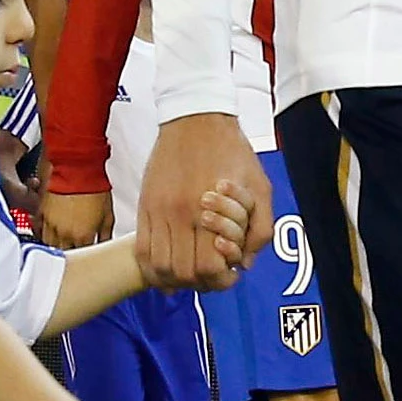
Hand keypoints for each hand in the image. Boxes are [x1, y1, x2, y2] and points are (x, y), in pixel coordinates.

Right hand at [37, 188, 112, 251]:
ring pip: (49, 245)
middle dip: (70, 254)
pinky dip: (43, 234)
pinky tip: (49, 234)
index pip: (83, 257)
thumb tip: (105, 245)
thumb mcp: (108, 215)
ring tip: (62, 246)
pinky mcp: (42, 214)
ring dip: (56, 247)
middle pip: (64, 254)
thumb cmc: (94, 188)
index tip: (88, 256)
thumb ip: (105, 235)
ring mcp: (51, 225)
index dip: (86, 258)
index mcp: (82, 237)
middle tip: (74, 253)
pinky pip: (39, 230)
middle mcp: (64, 234)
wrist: (78, 169)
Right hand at [137, 113, 265, 288]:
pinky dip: (152, 268)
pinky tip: (168, 268)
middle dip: (200, 283)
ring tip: (191, 273)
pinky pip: (141, 250)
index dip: (220, 279)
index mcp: (210, 210)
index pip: (208, 266)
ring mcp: (157, 210)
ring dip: (175, 279)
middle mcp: (179, 214)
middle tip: (212, 276)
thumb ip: (260, 228)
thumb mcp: (260, 187)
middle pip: (183, 272)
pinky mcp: (145, 205)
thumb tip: (246, 263)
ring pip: (158, 266)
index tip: (230, 274)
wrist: (196, 117)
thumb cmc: (234, 151)